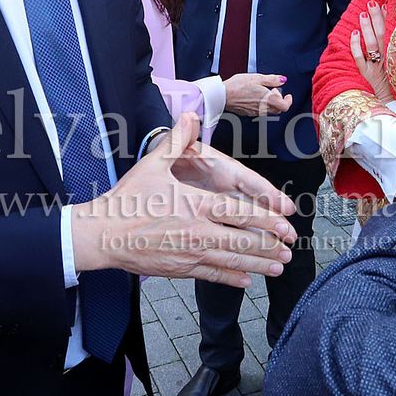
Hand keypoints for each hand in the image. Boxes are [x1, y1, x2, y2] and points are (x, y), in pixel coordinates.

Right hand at [72, 114, 296, 287]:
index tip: (286, 223)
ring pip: (232, 261)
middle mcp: (198, 232)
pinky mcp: (180, 269)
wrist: (104, 234)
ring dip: (259, 264)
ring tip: (279, 266)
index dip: (266, 219)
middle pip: (242, 241)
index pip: (240, 213)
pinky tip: (248, 279)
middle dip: (270, 245)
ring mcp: (190, 253)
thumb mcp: (153, 163)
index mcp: (196, 204)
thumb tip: (190, 115)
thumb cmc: (129, 198)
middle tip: (291, 248)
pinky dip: (233, 278)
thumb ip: (176, 139)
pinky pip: (213, 275)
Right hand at [223, 72, 292, 115]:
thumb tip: (282, 80)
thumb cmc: (237, 86)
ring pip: (269, 111)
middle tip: (272, 91)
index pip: (285, 106)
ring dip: (270, 103)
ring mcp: (255, 112)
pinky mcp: (248, 113)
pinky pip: (260, 111)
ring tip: (261, 92)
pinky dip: (261, 105)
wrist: (223, 95)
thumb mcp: (257, 77)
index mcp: (267, 100)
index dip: (288, 101)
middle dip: (278, 100)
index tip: (287, 95)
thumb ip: (272, 79)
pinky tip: (253, 96)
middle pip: (278, 109)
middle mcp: (263, 108)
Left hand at [348, 2, 393, 101]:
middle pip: (382, 36)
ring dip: (367, 29)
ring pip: (371, 45)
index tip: (386, 6)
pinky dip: (356, 46)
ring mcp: (376, 68)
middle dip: (377, 19)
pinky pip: (360, 59)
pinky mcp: (366, 75)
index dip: (389, 20)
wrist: (391, 108)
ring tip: (362, 14)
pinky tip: (354, 34)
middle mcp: (387, 61)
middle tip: (373, 3)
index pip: (392, 35)